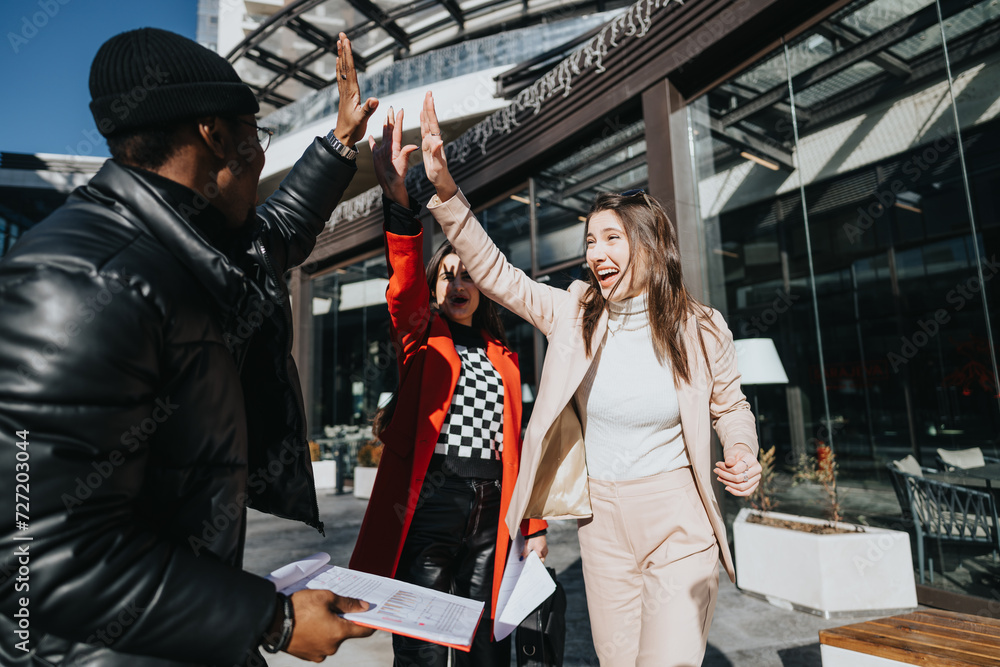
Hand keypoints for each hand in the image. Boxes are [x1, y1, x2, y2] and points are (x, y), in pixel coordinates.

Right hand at [284, 589, 375, 661]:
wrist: (271, 622)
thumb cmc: (298, 607)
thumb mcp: (325, 597)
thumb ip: (347, 603)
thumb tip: (364, 607)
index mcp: (338, 632)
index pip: (364, 630)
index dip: (370, 622)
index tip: (371, 615)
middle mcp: (331, 647)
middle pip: (345, 633)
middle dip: (342, 620)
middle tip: (332, 607)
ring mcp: (319, 654)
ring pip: (331, 639)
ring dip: (328, 628)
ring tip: (315, 615)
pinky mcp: (308, 656)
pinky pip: (319, 645)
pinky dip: (318, 635)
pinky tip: (308, 624)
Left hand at [334, 32, 377, 146]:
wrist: (342, 138)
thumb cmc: (353, 130)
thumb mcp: (362, 120)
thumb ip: (368, 109)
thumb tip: (376, 99)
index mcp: (351, 92)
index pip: (350, 69)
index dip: (348, 54)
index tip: (346, 41)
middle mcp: (346, 90)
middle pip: (344, 65)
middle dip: (343, 49)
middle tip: (341, 34)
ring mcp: (344, 92)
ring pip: (342, 69)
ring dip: (341, 55)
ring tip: (339, 43)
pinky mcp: (345, 96)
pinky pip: (341, 77)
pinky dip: (340, 67)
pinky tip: (338, 61)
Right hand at [368, 106, 417, 204]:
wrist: (391, 185)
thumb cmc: (398, 176)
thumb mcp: (403, 164)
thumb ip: (407, 154)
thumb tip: (415, 145)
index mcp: (395, 147)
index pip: (397, 130)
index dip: (399, 120)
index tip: (400, 109)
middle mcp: (390, 147)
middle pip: (390, 129)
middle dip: (391, 118)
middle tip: (391, 107)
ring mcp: (383, 151)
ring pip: (383, 135)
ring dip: (384, 126)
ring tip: (384, 117)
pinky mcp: (377, 156)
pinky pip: (374, 146)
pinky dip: (372, 140)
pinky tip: (370, 135)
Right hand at [419, 91, 457, 200]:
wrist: (441, 180)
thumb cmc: (439, 174)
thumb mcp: (438, 165)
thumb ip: (438, 153)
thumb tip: (439, 141)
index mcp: (435, 142)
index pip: (433, 123)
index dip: (430, 110)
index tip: (429, 98)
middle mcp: (434, 139)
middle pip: (431, 119)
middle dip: (429, 105)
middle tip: (429, 92)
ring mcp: (431, 140)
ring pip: (428, 122)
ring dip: (427, 110)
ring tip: (426, 98)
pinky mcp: (428, 144)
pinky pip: (425, 129)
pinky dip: (423, 120)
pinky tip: (422, 114)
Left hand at [521, 535, 548, 563]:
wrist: (536, 530)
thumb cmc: (533, 538)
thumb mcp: (528, 547)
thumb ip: (524, 554)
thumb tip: (521, 559)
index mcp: (542, 554)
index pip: (539, 563)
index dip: (534, 564)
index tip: (530, 565)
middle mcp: (545, 552)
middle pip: (540, 559)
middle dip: (534, 560)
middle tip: (529, 561)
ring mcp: (545, 549)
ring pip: (540, 555)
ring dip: (536, 556)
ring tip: (530, 555)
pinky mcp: (544, 545)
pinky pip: (541, 551)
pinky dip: (537, 552)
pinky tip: (532, 551)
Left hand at [715, 443, 760, 496]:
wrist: (742, 457)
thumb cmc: (736, 454)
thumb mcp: (731, 452)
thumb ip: (730, 457)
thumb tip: (729, 463)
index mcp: (752, 460)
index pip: (736, 469)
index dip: (725, 469)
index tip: (717, 465)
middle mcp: (757, 470)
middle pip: (739, 479)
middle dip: (725, 476)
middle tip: (717, 471)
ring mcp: (757, 478)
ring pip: (742, 487)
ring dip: (728, 484)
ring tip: (720, 478)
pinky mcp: (754, 485)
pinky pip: (746, 492)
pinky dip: (735, 492)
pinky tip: (727, 487)